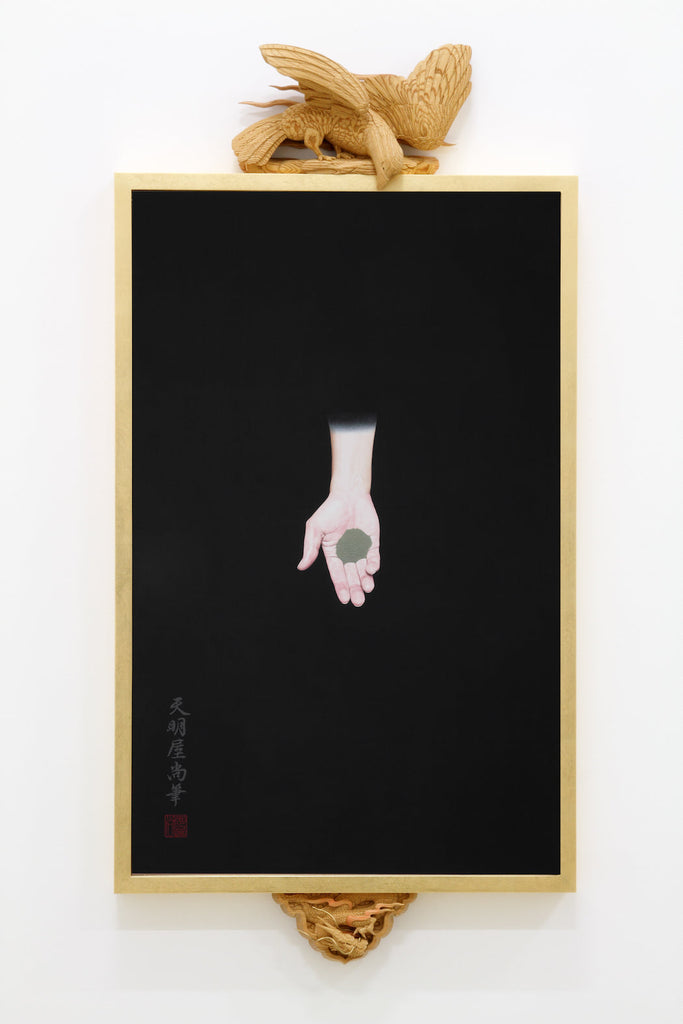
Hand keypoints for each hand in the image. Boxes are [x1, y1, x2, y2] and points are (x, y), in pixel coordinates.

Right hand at [297, 490, 379, 605]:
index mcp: (333, 553)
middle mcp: (348, 554)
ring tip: (366, 589)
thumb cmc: (329, 510)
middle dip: (355, 589)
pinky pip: (374, 557)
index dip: (341, 587)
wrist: (349, 494)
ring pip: (364, 570)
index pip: (337, 574)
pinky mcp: (372, 542)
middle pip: (352, 576)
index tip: (344, 600)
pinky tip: (371, 570)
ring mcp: (361, 549)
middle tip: (358, 601)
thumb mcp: (315, 528)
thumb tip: (301, 566)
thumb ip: (310, 548)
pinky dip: (373, 565)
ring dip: (365, 581)